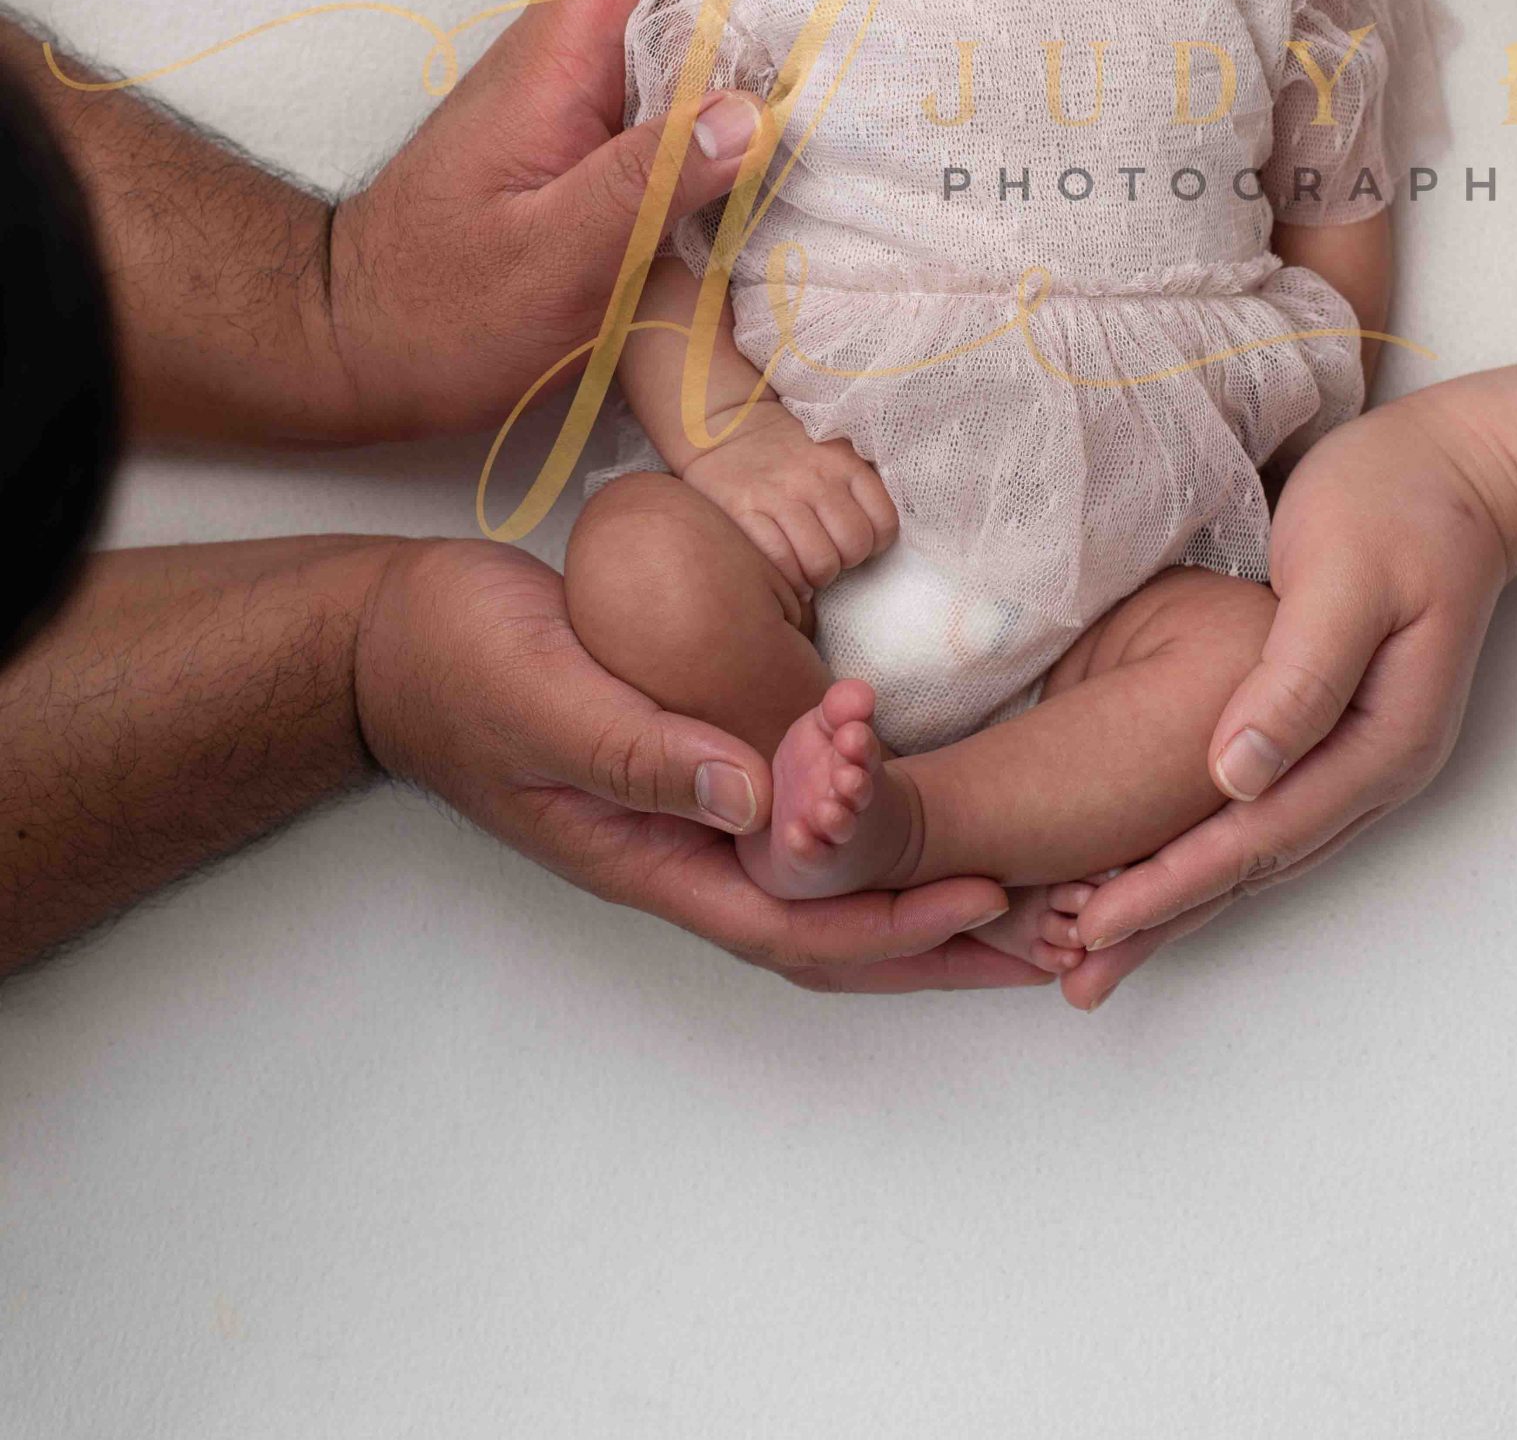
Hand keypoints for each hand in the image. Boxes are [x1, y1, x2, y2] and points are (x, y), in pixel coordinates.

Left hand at [322, 0, 791, 443]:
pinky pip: (676, 82)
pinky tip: (794, 96)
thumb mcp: (547, 259)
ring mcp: (576, 108)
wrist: (355, 348)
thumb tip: (756, 115)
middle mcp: (566, 67)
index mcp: (552, 64)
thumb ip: (645, 185)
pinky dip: (738, 67)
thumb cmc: (437, 310)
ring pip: (675, 19)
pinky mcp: (588, 150)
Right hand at [356, 535, 1040, 992]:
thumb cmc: (460, 663)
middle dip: (943, 939)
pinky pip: (808, 815)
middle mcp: (686, 850)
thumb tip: (751, 798)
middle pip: (834, 927)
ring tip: (1030, 885)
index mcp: (651, 856)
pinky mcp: (704, 758)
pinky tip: (929, 799)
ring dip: (925, 889)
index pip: (797, 923)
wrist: (399, 635)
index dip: (897, 924)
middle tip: (1059, 929)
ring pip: (830, 879)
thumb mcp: (542, 697)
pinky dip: (878, 821)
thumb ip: (637, 749)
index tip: (993, 900)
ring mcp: (695, 811)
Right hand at [681, 402, 899, 607]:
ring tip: (808, 570)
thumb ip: (858, 483)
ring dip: (817, 576)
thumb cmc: (785, 448)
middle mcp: (816, 479)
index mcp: (844, 463)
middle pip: (854, 546)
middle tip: (829, 557)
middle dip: (845, 562)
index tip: (856, 543)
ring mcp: (780, 496)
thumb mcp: (832, 449)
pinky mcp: (746, 511)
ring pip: (821, 562)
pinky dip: (789, 580)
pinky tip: (787, 574)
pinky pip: (782, 562)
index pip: (884, 522)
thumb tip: (877, 532)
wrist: (725, 426)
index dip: (875, 543)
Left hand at [1063, 383, 1516, 1007]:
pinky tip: (1153, 866)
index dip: (1174, 882)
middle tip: (1075, 977)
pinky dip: (1200, 848)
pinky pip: (1256, 811)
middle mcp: (1373, 769)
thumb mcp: (1345, 577)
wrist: (1458, 470)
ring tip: (1097, 950)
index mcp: (1381, 743)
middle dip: (1165, 918)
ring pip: (1255, 849)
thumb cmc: (1395, 506)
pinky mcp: (1329, 730)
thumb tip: (1237, 774)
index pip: (1261, 835)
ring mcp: (1357, 756)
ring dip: (1178, 899)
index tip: (1096, 923)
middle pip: (1255, 865)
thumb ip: (1298, 678)